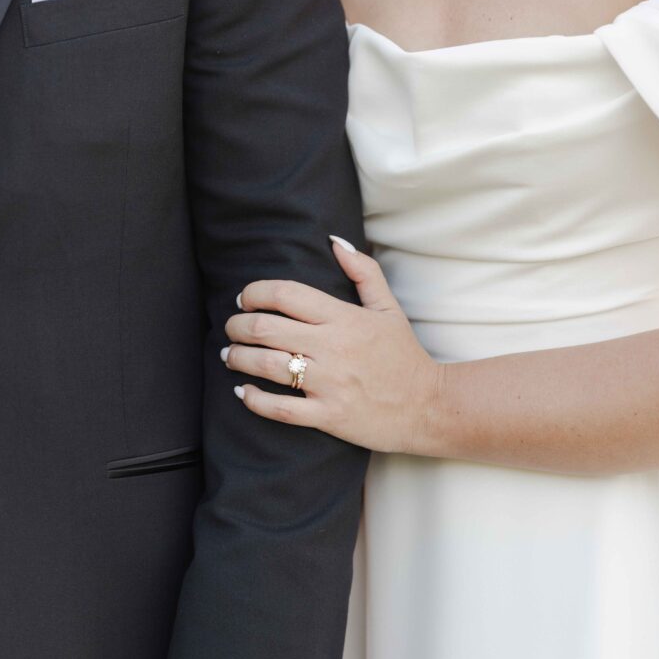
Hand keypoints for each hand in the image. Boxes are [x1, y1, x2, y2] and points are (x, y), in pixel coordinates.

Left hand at [223, 237, 441, 454]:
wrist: (429, 407)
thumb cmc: (404, 357)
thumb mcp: (389, 309)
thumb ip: (364, 272)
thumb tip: (335, 242)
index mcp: (344, 318)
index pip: (286, 294)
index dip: (255, 292)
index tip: (244, 299)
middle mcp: (332, 348)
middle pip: (266, 329)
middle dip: (237, 326)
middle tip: (231, 329)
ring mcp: (329, 384)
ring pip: (266, 366)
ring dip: (238, 358)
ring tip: (229, 356)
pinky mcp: (327, 416)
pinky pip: (280, 408)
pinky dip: (254, 400)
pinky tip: (243, 392)